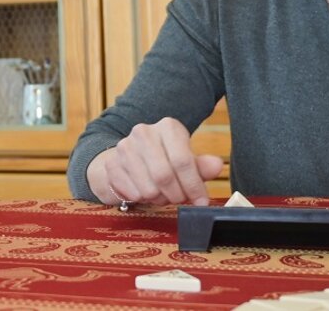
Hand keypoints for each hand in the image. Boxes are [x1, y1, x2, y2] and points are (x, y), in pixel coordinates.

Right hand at [89, 117, 223, 206]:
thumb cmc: (163, 161)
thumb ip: (201, 166)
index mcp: (168, 127)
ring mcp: (124, 147)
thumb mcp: (185, 160)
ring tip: (161, 194)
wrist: (127, 159)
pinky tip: (144, 192)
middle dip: (176, 195)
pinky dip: (142, 200)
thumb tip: (217, 166)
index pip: (183, 160)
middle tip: (180, 199)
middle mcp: (144, 132)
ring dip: (159, 199)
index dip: (194, 186)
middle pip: (164, 176)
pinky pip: (132, 193)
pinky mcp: (111, 164)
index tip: (201, 202)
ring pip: (148, 188)